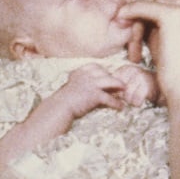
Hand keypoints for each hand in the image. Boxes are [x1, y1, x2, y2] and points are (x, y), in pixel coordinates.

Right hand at [0, 63, 125, 169]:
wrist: (55, 112)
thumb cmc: (60, 103)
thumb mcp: (70, 89)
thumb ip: (79, 84)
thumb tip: (89, 86)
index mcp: (78, 72)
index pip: (96, 67)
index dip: (104, 72)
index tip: (110, 77)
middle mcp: (85, 75)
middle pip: (106, 74)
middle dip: (115, 80)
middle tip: (122, 86)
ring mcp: (90, 83)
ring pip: (111, 82)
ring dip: (119, 88)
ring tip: (125, 94)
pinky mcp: (93, 95)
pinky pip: (109, 98)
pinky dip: (116, 103)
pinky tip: (120, 108)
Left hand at [121, 0, 179, 112]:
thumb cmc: (177, 64)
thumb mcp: (164, 31)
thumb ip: (150, 13)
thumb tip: (126, 4)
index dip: (137, 7)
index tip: (136, 35)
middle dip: (133, 12)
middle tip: (134, 43)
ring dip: (131, 22)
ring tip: (136, 49)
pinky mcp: (173, 12)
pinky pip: (138, 6)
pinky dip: (130, 22)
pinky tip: (134, 46)